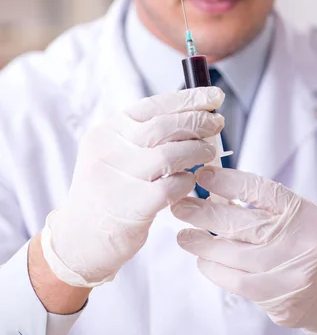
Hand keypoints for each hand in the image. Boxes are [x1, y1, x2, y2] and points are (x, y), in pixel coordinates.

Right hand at [41, 87, 224, 287]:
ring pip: (170, 154)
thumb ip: (144, 135)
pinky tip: (190, 181)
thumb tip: (194, 116)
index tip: (214, 95)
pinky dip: (187, 181)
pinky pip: (172, 186)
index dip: (188, 98)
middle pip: (164, 126)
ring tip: (208, 153)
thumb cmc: (108, 191)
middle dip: (197, 122)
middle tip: (217, 123)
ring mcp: (118, 178)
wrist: (81, 238)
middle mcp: (109, 150)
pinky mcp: (132, 206)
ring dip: (197, 151)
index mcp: (107, 131)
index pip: (152, 105)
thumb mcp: (115, 153)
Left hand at [172, 166, 316, 334]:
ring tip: (184, 236)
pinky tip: (203, 260)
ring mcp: (290, 274)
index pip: (262, 191)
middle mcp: (301, 242)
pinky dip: (214, 269)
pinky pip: (235, 282)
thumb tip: (212, 190)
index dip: (228, 182)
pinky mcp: (279, 300)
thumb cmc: (304, 243)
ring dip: (202, 243)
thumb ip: (260, 204)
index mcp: (305, 213)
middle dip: (205, 213)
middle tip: (180, 206)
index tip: (202, 176)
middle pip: (243, 223)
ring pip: (233, 255)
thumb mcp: (294, 216)